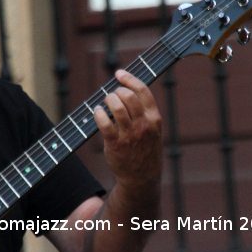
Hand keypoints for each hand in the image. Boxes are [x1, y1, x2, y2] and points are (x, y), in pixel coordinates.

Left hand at [94, 70, 161, 195]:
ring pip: (116, 107)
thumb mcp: (153, 130)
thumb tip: (127, 89)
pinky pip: (105, 123)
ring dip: (107, 100)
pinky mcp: (116, 144)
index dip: (130, 78)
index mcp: (154, 119)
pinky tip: (97, 112)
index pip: (143, 91)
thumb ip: (144, 112)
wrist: (141, 178)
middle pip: (128, 96)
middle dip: (117, 91)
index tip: (119, 73)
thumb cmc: (145, 150)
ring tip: (105, 103)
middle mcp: (143, 125)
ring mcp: (130, 135)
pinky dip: (98, 113)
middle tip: (112, 95)